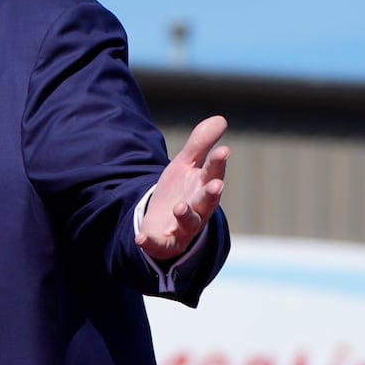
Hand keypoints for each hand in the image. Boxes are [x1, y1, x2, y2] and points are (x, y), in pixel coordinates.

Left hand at [136, 115, 228, 261]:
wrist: (164, 222)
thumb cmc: (180, 191)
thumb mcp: (185, 165)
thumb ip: (201, 144)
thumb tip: (221, 119)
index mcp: (203, 187)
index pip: (213, 174)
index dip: (218, 164)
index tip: (223, 150)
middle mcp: (198, 208)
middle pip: (206, 201)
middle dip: (211, 194)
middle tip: (216, 185)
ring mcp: (183, 227)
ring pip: (189, 223)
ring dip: (186, 215)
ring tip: (179, 207)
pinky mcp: (166, 242)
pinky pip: (160, 245)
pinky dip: (151, 243)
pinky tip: (141, 238)